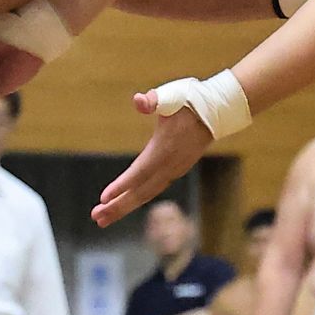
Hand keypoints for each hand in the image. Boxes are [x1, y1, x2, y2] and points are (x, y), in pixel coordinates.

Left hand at [96, 89, 216, 224]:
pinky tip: (124, 204)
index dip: (122, 185)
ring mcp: (174, 170)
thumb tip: (138, 101)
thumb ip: (153, 100)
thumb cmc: (190, 101)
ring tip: (103, 218)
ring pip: (146, 194)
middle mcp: (170, 165)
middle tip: (97, 218)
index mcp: (164, 149)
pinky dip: (137, 199)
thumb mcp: (171, 96)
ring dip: (124, 206)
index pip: (140, 172)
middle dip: (118, 206)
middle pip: (141, 191)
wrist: (217, 111)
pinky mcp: (175, 171)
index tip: (103, 198)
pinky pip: (153, 190)